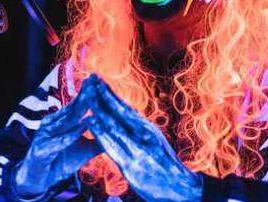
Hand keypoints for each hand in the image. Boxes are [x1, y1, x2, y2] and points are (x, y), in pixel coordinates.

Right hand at [14, 79, 101, 198]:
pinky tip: (82, 127)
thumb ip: (99, 139)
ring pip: (66, 122)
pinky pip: (59, 141)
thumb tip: (118, 132)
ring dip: (78, 110)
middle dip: (85, 95)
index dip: (88, 93)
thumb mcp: (85, 149)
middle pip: (71, 108)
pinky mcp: (41, 149)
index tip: (100, 80)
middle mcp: (52, 124)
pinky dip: (71, 134)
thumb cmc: (61, 161)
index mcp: (61, 121)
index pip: (77, 104)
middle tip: (96, 82)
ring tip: (92, 99)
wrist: (40, 181)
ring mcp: (45, 135)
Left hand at [84, 74, 202, 201]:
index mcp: (148, 128)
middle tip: (89, 78)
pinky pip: (113, 145)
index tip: (98, 80)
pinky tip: (91, 122)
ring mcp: (138, 149)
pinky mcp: (132, 164)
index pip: (125, 107)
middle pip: (119, 111)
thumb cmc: (165, 166)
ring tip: (86, 95)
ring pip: (114, 125)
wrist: (181, 188)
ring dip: (99, 108)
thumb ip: (140, 131)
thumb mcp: (154, 143)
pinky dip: (101, 132)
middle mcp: (144, 135)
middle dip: (102, 94)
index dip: (110, 93)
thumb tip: (126, 116)